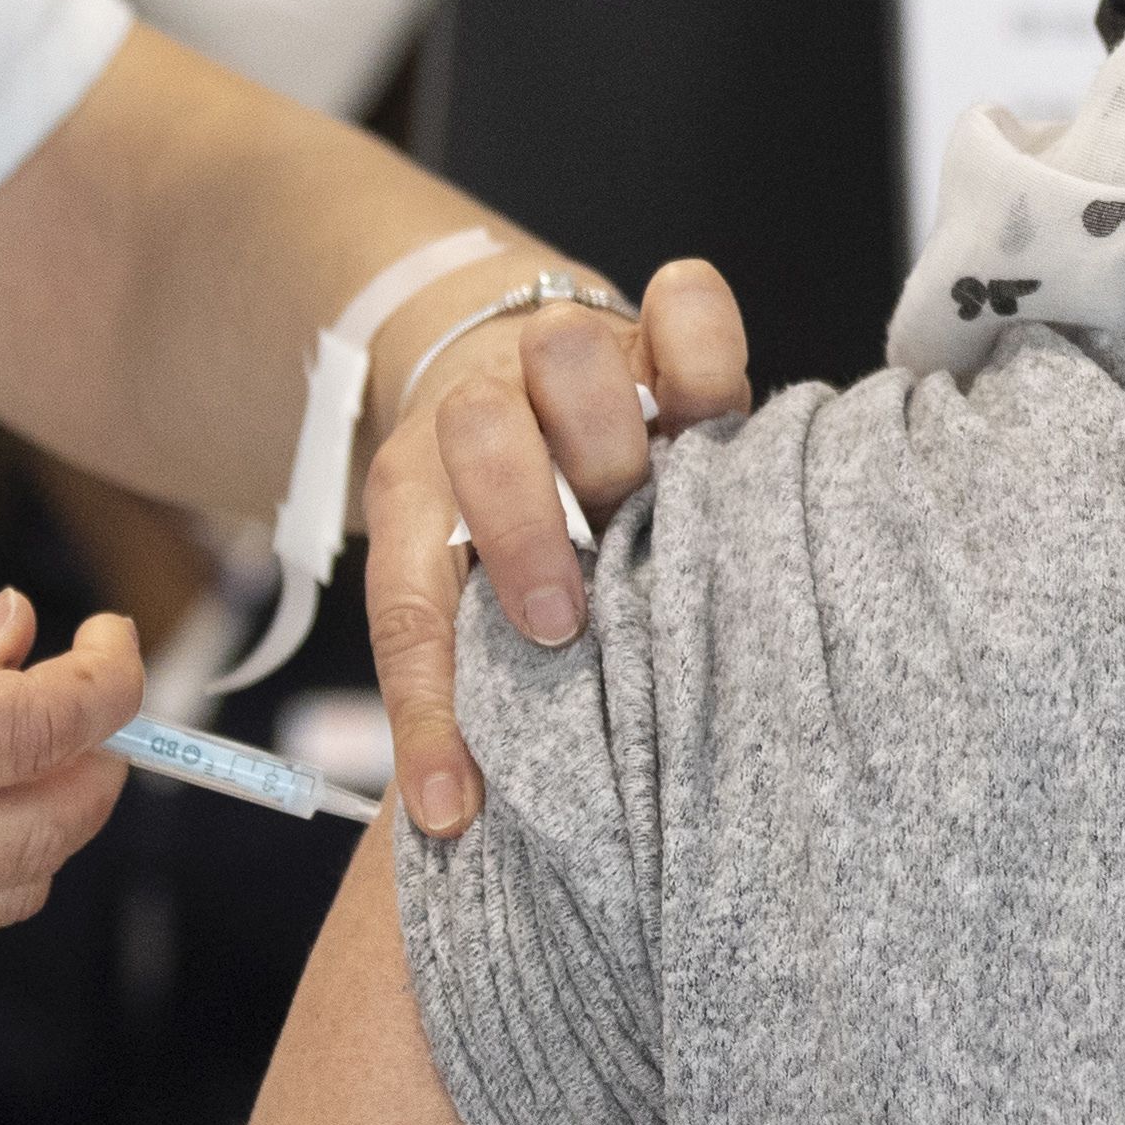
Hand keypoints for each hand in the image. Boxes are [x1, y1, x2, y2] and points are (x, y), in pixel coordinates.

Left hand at [364, 257, 751, 839]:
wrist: (522, 369)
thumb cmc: (507, 519)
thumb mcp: (466, 591)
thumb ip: (473, 677)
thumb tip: (466, 820)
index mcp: (420, 495)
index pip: (409, 604)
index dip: (428, 712)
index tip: (453, 807)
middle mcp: (490, 415)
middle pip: (482, 435)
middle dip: (517, 528)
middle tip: (558, 618)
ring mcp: (577, 364)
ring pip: (568, 353)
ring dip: (602, 430)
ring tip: (642, 504)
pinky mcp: (660, 333)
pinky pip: (685, 303)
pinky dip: (700, 342)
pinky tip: (715, 412)